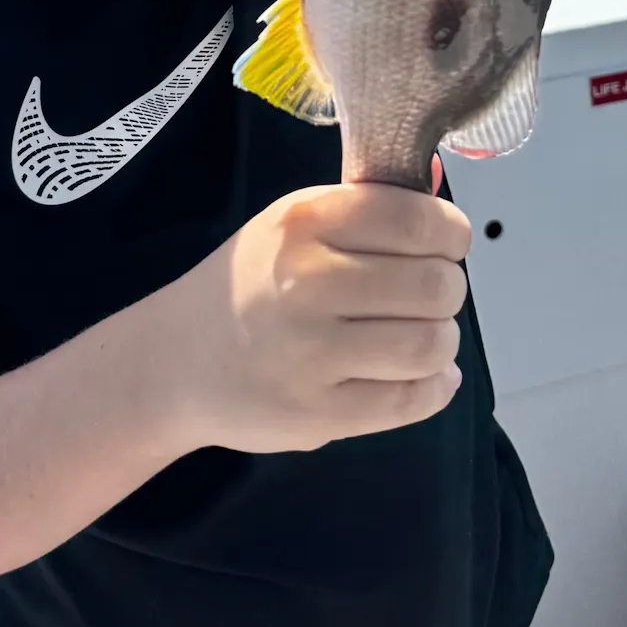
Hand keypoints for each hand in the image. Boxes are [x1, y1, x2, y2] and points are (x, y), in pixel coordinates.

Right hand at [169, 174, 468, 453]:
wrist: (176, 361)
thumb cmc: (250, 282)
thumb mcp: (292, 225)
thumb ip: (365, 214)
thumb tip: (447, 212)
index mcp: (305, 221)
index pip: (416, 220)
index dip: (450, 234)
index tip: (447, 245)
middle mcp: (307, 282)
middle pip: (434, 285)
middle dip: (447, 290)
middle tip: (429, 296)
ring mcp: (312, 354)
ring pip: (430, 345)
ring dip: (442, 340)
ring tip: (422, 337)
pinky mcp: (319, 414)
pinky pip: (411, 401)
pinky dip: (435, 388)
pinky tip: (425, 377)